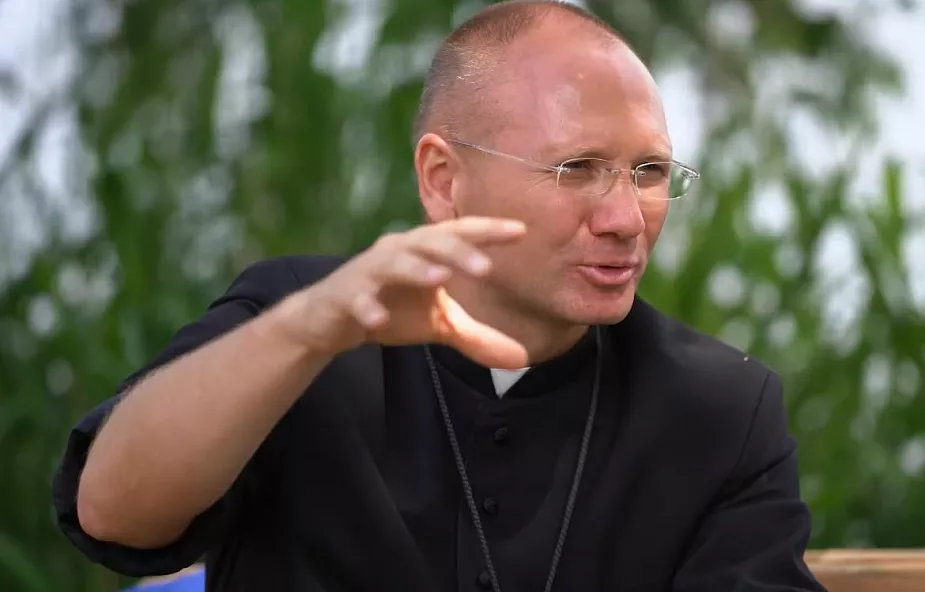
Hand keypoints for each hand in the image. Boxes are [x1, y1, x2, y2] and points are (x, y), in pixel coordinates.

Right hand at [284, 217, 529, 368]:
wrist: (331, 319)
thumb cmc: (392, 307)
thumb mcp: (439, 323)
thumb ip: (477, 337)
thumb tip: (522, 360)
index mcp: (426, 251)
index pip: (462, 235)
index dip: (489, 231)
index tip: (521, 232)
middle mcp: (399, 251)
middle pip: (432, 243)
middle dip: (458, 252)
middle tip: (486, 268)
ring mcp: (370, 270)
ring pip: (394, 261)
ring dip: (416, 269)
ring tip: (440, 279)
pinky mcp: (344, 294)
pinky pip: (356, 297)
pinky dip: (367, 306)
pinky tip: (378, 319)